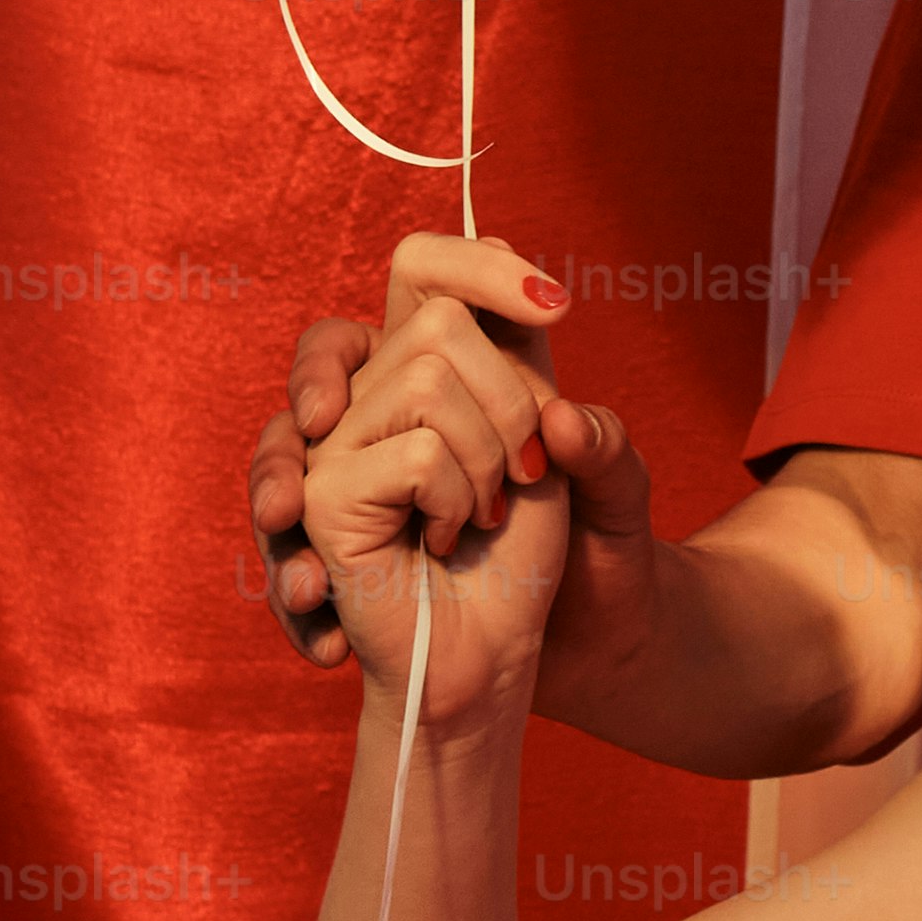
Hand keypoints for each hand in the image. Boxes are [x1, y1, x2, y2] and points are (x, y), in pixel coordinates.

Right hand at [273, 235, 655, 701]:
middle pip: (437, 321)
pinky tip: (441, 547)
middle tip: (521, 476)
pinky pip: (414, 451)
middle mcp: (380, 392)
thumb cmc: (547, 561)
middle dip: (509, 400)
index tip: (556, 310)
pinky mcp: (323, 496)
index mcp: (439, 367)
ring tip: (480, 520)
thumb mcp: (597, 487)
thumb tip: (558, 416)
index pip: (429, 266)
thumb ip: (597, 437)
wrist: (514, 655)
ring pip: (424, 376)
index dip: (482, 265)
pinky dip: (454, 502)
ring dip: (485, 461)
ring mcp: (339, 442)